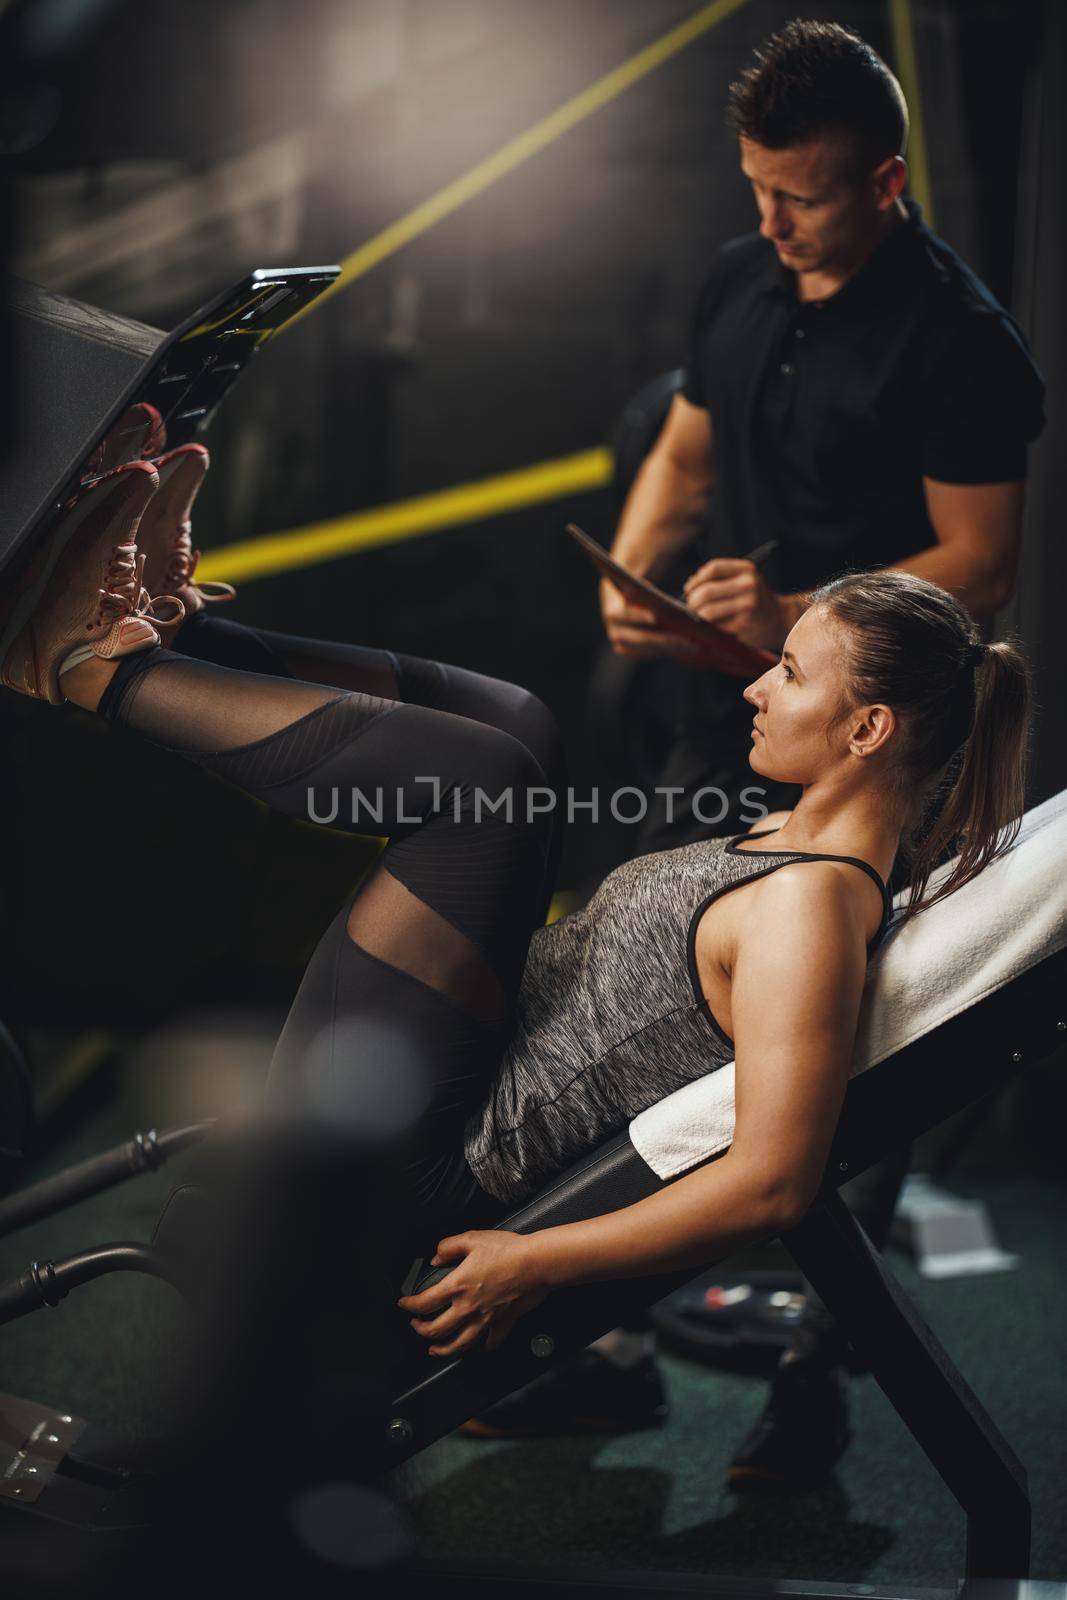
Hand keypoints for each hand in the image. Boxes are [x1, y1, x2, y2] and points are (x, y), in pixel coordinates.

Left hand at [396, 1230, 549, 1358]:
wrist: (536, 1263)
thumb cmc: (508, 1251)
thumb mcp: (472, 1238)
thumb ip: (449, 1247)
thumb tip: (436, 1257)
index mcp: (457, 1286)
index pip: (424, 1303)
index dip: (409, 1305)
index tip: (405, 1304)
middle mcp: (468, 1308)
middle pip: (436, 1330)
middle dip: (421, 1330)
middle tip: (416, 1326)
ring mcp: (485, 1320)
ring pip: (459, 1345)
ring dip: (443, 1350)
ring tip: (435, 1350)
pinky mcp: (503, 1324)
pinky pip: (491, 1342)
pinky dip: (483, 1347)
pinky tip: (480, 1345)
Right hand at [599, 578, 697, 662]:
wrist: (621, 599)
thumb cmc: (636, 587)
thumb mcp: (638, 584)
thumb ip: (643, 589)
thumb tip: (657, 595)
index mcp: (613, 611)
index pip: (625, 614)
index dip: (639, 615)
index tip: (656, 616)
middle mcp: (615, 631)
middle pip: (640, 638)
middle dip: (666, 640)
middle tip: (689, 641)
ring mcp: (621, 644)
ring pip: (648, 650)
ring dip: (671, 649)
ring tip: (694, 646)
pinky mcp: (629, 651)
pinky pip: (650, 654)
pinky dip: (668, 651)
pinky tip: (687, 648)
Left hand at [683, 558, 795, 651]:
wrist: (778, 619)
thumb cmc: (752, 599)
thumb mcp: (742, 580)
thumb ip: (719, 579)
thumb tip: (689, 586)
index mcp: (746, 569)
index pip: (713, 569)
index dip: (696, 580)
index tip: (688, 590)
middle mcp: (748, 585)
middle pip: (707, 591)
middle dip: (692, 601)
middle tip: (690, 607)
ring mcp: (748, 605)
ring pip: (708, 611)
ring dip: (697, 616)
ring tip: (698, 617)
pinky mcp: (744, 625)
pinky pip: (716, 627)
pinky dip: (708, 628)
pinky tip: (712, 627)